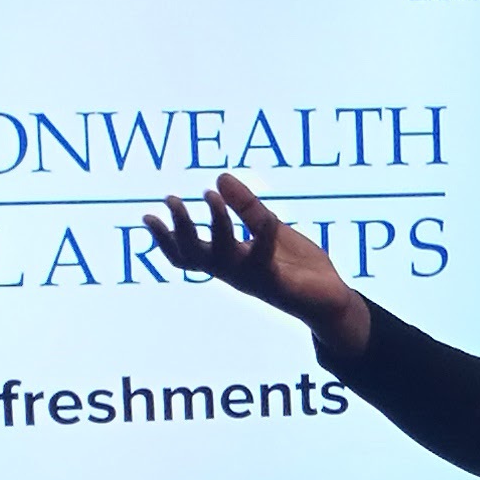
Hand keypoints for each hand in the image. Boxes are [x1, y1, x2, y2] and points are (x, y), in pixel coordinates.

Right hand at [144, 175, 369, 354]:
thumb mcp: (270, 228)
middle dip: (180, 228)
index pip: (188, 254)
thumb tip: (219, 178)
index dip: (165, 239)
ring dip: (214, 224)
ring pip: (222, 256)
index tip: (146, 215)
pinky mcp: (277, 283)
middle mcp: (234, 273)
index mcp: (229, 261)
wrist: (333, 301)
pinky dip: (261, 236)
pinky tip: (265, 218)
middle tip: (171, 199)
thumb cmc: (298, 267)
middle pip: (195, 255)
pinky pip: (263, 259)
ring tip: (208, 195)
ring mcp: (253, 280)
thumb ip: (247, 206)